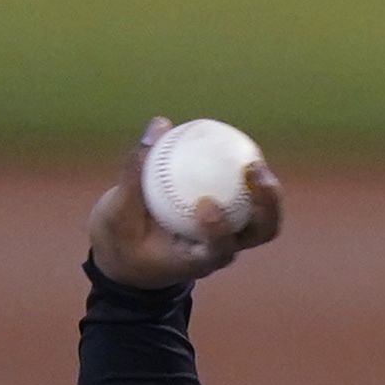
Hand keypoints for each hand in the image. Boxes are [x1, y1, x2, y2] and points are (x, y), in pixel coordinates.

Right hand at [84, 117, 282, 291]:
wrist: (131, 258)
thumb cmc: (122, 241)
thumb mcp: (116, 214)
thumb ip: (134, 173)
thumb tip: (159, 124)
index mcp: (196, 260)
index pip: (219, 249)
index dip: (220, 229)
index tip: (205, 204)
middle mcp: (221, 249)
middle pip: (260, 233)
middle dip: (267, 207)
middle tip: (254, 172)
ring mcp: (230, 234)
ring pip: (262, 217)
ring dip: (267, 190)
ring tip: (254, 160)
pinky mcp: (229, 216)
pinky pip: (246, 195)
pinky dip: (244, 174)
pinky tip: (237, 146)